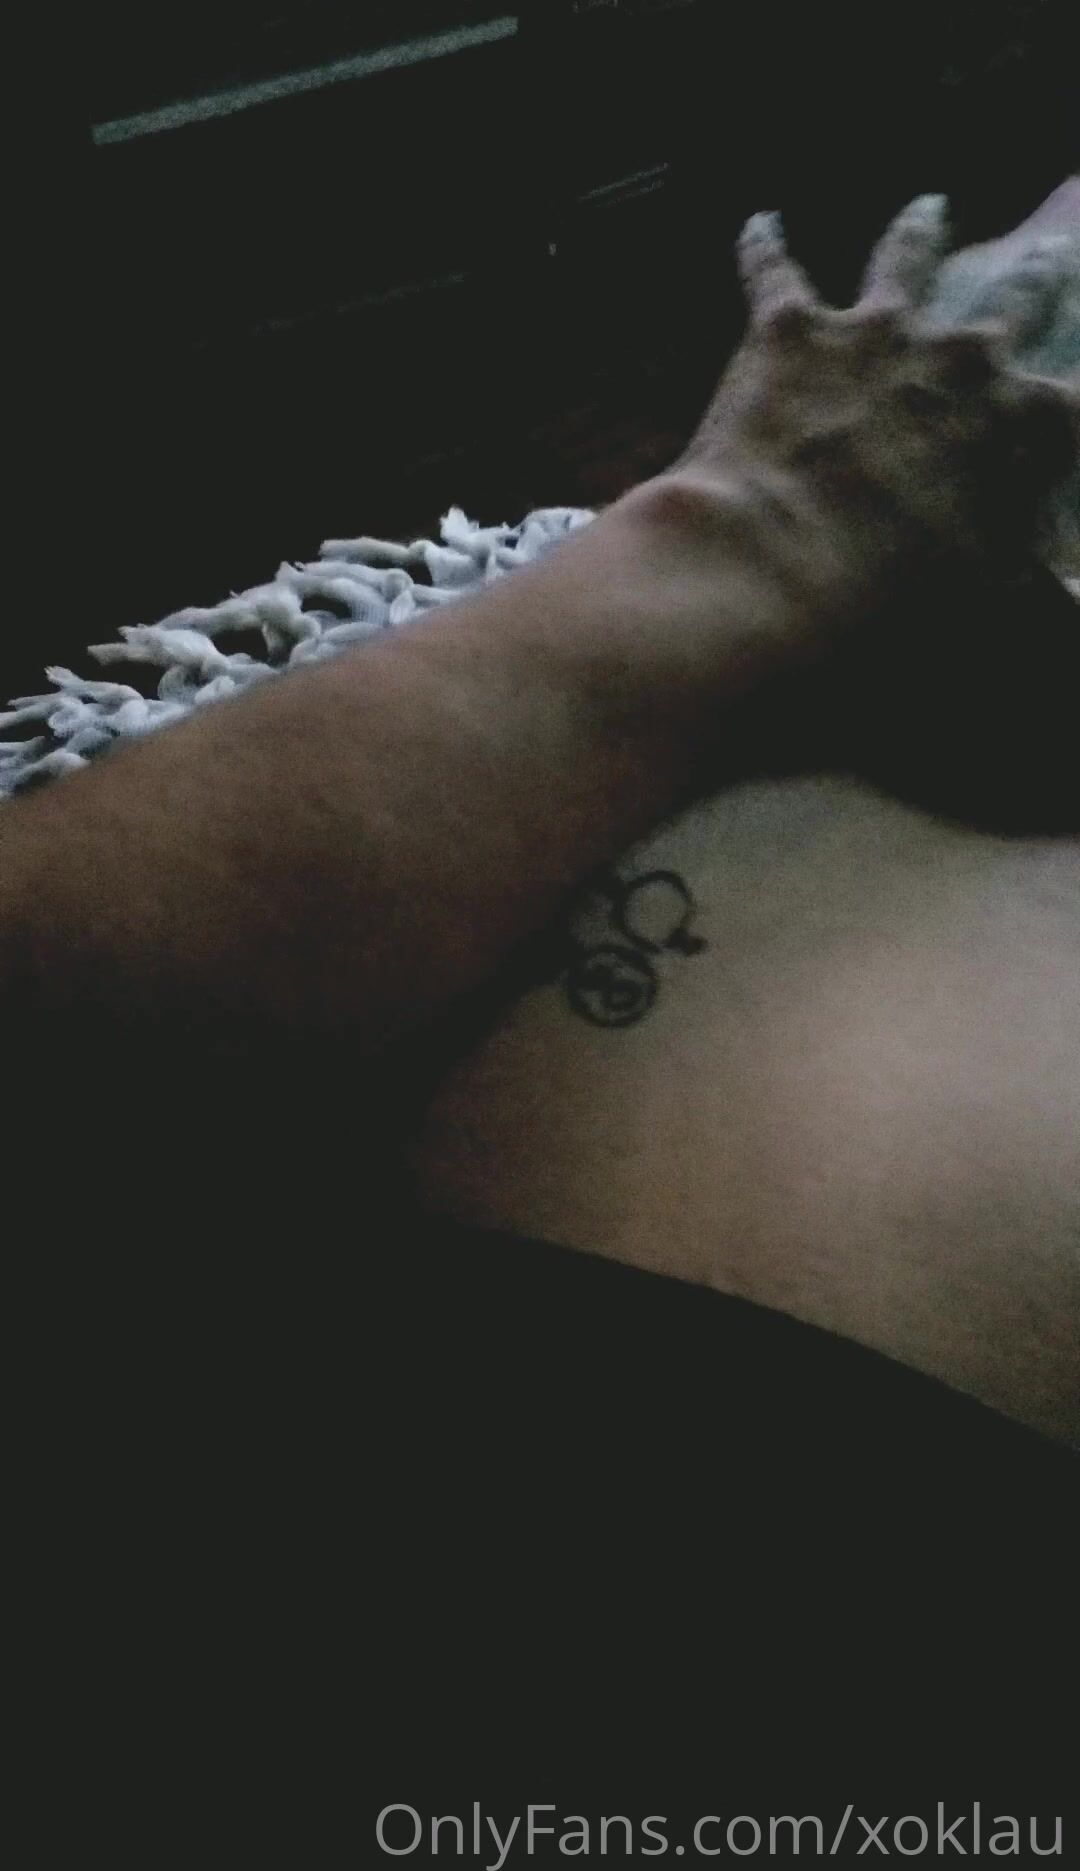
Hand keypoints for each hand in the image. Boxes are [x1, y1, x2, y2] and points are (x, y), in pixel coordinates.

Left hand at [673, 196, 1078, 630]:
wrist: (778, 565)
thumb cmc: (887, 595)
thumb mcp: (982, 595)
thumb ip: (1035, 590)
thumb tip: (1070, 604)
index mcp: (1013, 423)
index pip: (1072, 406)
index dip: (1076, 414)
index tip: (1075, 413)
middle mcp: (957, 357)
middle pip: (1013, 303)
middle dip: (1036, 279)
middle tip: (1049, 254)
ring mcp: (875, 331)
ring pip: (907, 257)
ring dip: (919, 230)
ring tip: (928, 207)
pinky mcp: (791, 328)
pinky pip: (775, 268)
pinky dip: (764, 243)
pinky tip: (759, 221)